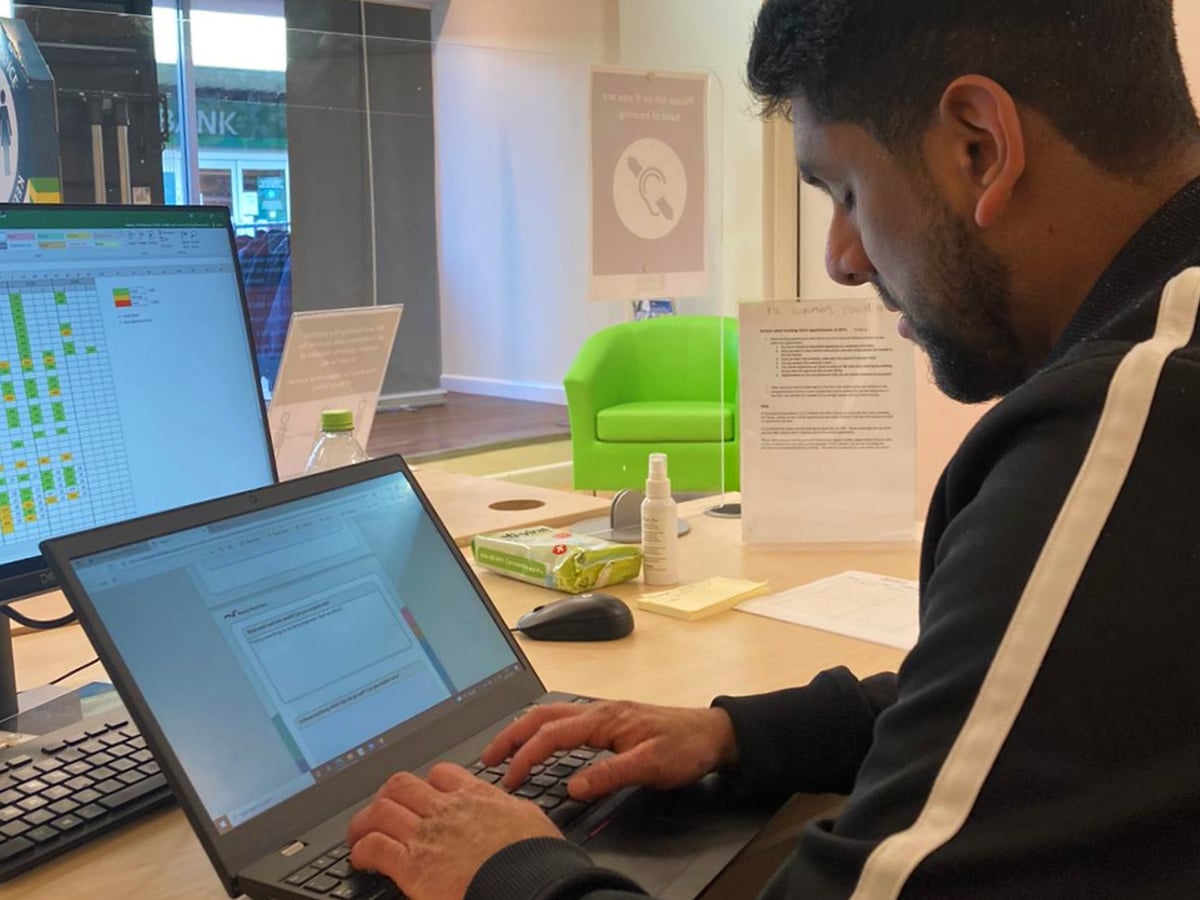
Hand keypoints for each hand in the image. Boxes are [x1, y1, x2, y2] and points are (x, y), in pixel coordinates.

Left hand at [347, 763, 561, 899]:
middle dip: (387, 797)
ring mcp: (428, 836)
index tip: (422, 796)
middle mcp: (448, 810)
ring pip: (381, 810)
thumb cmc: (537, 860)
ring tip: (361, 834)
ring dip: (366, 822)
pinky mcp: (413, 867)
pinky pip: (374, 846)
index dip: (427, 783)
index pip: (441, 774)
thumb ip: (510, 810)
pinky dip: (362, 850)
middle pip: (401, 785)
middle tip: (383, 812)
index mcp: (477, 797)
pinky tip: (362, 859)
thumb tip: (510, 808)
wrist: (532, 886)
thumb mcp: (530, 820)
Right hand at [482, 700, 737, 801]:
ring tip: (503, 752)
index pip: (551, 734)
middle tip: (486, 759)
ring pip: (552, 716)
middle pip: (542, 716)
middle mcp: (599, 711)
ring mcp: (603, 714)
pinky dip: (542, 731)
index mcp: (604, 719)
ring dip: (523, 730)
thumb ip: (610, 774)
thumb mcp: (651, 765)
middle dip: (510, 735)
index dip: (525, 756)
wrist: (714, 734)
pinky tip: (540, 745)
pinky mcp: (609, 722)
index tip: (508, 779)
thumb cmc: (687, 746)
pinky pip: (565, 722)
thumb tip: (572, 786)